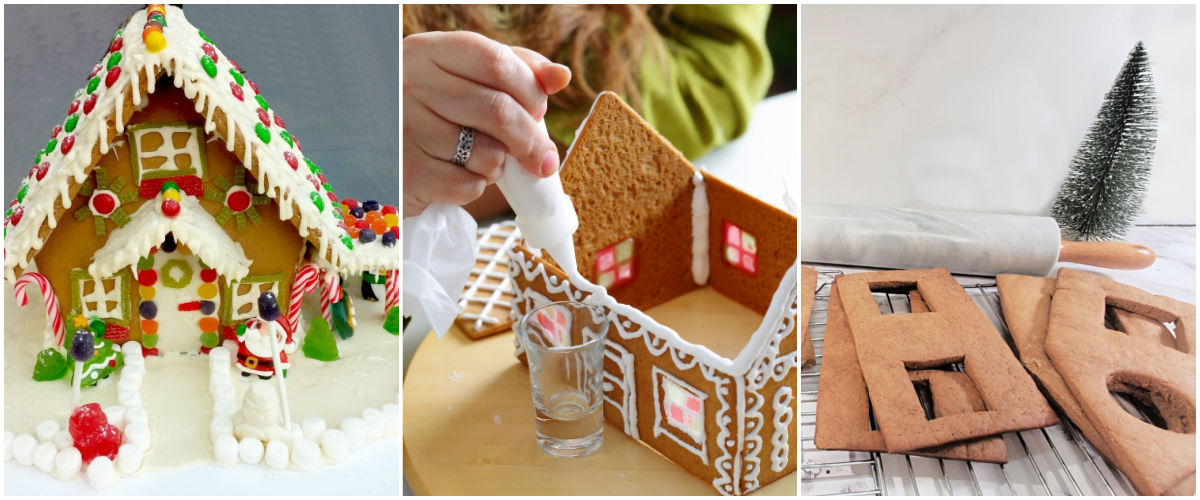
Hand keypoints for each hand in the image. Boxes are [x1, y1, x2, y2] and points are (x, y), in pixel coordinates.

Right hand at [404, 31, 570, 216]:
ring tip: (483, 159)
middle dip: (530, 139)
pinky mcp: (406, 173)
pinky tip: (458, 175)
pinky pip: (466, 186)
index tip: (540, 110)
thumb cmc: (432, 110)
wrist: (377, 151)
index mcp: (428, 52)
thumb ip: (513, 69)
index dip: (530, 89)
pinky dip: (476, 187)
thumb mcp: (463, 77)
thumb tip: (560, 76)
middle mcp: (410, 85)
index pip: (495, 61)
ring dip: (499, 165)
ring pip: (486, 153)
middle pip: (497, 110)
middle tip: (541, 156)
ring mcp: (404, 130)